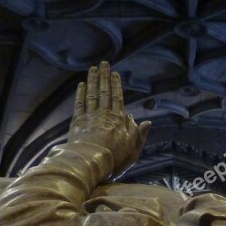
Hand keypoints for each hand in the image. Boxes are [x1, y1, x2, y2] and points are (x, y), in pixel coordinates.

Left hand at [68, 62, 150, 176]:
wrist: (90, 162)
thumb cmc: (114, 157)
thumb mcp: (133, 149)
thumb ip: (139, 134)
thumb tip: (147, 122)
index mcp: (118, 119)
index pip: (117, 97)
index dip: (116, 84)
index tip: (115, 73)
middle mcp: (104, 114)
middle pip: (104, 92)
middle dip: (104, 76)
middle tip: (103, 63)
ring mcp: (90, 117)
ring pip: (91, 94)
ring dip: (92, 80)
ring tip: (92, 69)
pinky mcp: (78, 122)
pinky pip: (79, 104)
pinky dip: (80, 94)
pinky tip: (81, 85)